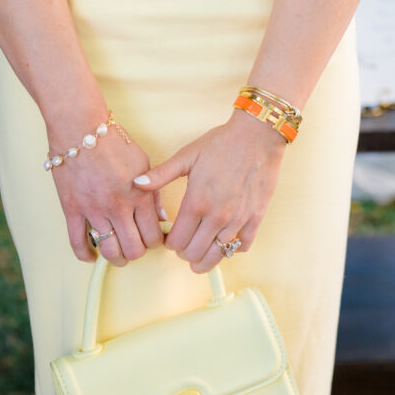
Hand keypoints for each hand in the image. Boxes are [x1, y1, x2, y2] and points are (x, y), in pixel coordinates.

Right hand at [46, 111, 165, 266]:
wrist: (79, 126)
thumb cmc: (112, 141)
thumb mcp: (143, 162)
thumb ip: (154, 192)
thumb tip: (160, 217)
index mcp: (139, 195)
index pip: (153, 236)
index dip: (154, 243)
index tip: (150, 239)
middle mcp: (118, 207)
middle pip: (134, 249)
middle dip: (137, 252)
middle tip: (134, 246)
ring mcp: (94, 210)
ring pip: (110, 251)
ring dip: (116, 258)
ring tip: (117, 254)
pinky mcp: (73, 210)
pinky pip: (78, 243)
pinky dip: (86, 255)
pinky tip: (92, 256)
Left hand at [132, 108, 286, 271]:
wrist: (258, 135)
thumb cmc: (222, 143)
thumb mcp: (187, 156)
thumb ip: (161, 174)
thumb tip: (136, 184)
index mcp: (196, 203)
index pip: (176, 242)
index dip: (170, 244)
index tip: (171, 238)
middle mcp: (216, 216)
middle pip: (194, 254)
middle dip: (184, 253)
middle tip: (184, 245)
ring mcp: (237, 220)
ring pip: (216, 256)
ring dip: (205, 258)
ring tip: (200, 253)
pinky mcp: (255, 219)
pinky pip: (241, 247)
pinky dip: (231, 249)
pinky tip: (224, 241)